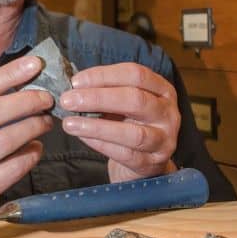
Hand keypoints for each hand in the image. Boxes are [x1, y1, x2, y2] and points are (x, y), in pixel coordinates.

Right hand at [0, 56, 53, 220]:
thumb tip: (19, 83)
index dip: (9, 75)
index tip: (35, 64)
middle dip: (25, 101)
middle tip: (47, 98)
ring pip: (5, 140)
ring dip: (32, 127)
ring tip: (46, 122)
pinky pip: (12, 168)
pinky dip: (30, 155)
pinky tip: (36, 149)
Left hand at [58, 63, 179, 180]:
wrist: (145, 161)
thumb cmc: (130, 124)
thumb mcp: (124, 103)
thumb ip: (106, 92)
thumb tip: (74, 86)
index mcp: (162, 90)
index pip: (135, 74)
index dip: (103, 75)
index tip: (76, 81)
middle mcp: (168, 113)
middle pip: (134, 100)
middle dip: (97, 98)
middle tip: (68, 100)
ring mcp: (164, 140)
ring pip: (132, 133)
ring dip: (96, 126)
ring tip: (70, 123)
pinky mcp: (153, 163)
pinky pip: (125, 154)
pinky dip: (101, 144)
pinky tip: (82, 137)